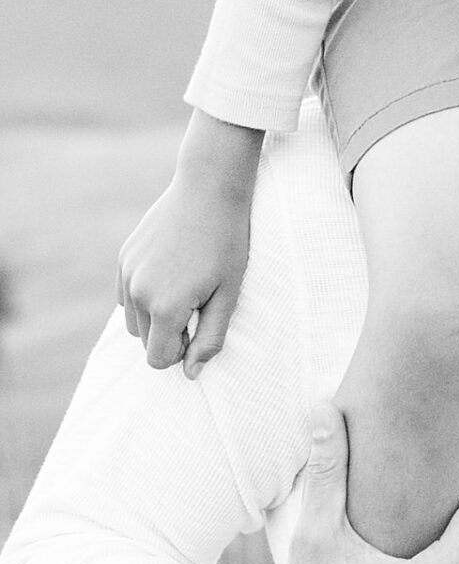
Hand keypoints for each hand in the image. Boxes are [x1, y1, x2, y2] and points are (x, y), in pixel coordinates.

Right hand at [118, 113, 263, 373]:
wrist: (209, 189)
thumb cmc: (227, 243)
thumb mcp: (229, 294)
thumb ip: (210, 338)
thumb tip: (190, 373)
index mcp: (167, 307)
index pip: (158, 359)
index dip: (181, 352)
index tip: (200, 329)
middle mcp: (139, 293)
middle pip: (145, 341)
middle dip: (170, 334)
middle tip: (199, 304)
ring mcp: (127, 274)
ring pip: (133, 320)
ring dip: (155, 316)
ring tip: (186, 289)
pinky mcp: (123, 258)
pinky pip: (126, 295)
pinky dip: (144, 295)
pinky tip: (171, 272)